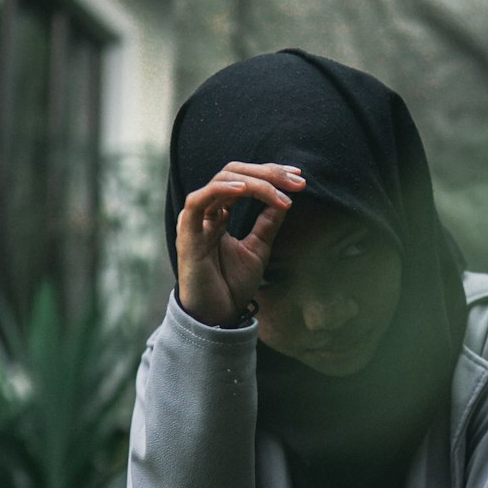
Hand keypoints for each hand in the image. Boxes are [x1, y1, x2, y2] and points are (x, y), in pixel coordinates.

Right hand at [175, 161, 305, 325]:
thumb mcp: (258, 248)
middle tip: (297, 181)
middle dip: (268, 173)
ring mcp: (195, 220)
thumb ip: (267, 223)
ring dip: (255, 182)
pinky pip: (199, 200)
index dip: (271, 173)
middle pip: (235, 173)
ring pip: (222, 180)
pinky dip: (221, 189)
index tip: (300, 177)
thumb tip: (286, 199)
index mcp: (219, 213)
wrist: (217, 315)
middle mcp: (207, 211)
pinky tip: (245, 188)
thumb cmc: (231, 285)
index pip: (244, 179)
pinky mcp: (187, 232)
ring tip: (281, 191)